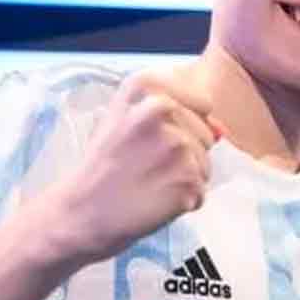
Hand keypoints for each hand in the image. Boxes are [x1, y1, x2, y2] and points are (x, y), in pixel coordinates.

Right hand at [48, 69, 225, 263]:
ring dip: (185, 178)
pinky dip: (183, 202)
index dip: (185, 124)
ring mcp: (177, 145)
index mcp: (145, 87)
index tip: (153, 138)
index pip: (202, 101)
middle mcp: (162, 109)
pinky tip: (154, 201)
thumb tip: (220, 129)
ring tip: (149, 183)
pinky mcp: (188, 179)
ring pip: (205, 164)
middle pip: (206, 134)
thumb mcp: (124, 119)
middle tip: (146, 165)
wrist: (80, 212)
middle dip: (186, 153)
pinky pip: (201, 191)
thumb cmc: (104, 165)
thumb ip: (172, 111)